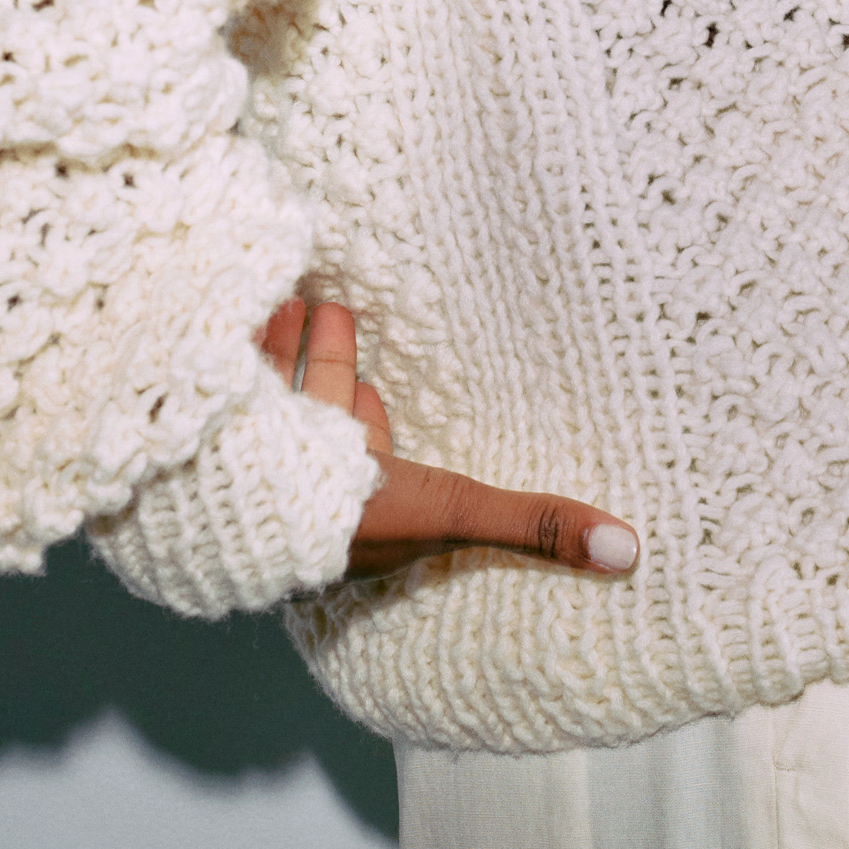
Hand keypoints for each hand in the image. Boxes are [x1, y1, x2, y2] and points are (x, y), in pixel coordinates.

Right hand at [260, 299, 638, 582]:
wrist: (227, 498)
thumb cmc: (341, 519)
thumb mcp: (452, 510)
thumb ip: (535, 523)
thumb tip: (630, 554)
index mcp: (359, 507)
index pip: (373, 462)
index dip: (374, 427)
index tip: (377, 389)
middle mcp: (307, 478)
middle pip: (326, 414)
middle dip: (333, 367)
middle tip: (334, 312)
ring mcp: (256, 445)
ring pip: (283, 384)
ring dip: (294, 343)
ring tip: (300, 293)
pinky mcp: (218, 417)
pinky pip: (239, 366)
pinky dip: (251, 333)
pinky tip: (255, 294)